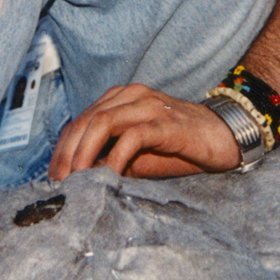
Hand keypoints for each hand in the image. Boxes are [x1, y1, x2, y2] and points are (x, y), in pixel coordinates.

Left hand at [48, 83, 243, 180]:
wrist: (225, 137)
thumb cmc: (180, 148)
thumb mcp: (138, 157)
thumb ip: (110, 160)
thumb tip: (80, 177)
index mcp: (119, 99)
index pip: (79, 121)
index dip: (62, 149)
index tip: (53, 176)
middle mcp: (130, 96)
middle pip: (84, 121)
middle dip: (67, 154)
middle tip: (60, 183)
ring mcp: (147, 106)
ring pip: (101, 123)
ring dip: (84, 153)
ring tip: (77, 179)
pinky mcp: (164, 122)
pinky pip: (131, 136)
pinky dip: (114, 157)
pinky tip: (109, 177)